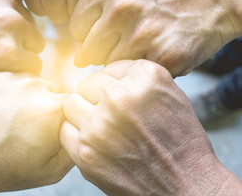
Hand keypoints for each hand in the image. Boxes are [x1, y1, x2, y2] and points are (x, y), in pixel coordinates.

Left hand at [0, 0, 44, 85]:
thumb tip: (14, 78)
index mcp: (7, 53)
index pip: (36, 65)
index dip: (24, 66)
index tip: (14, 64)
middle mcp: (14, 26)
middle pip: (38, 43)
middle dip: (25, 47)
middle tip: (4, 46)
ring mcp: (9, 2)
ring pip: (29, 21)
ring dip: (18, 27)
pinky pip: (16, 2)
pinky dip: (6, 8)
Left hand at [0, 70, 72, 194]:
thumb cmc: (3, 167)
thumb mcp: (50, 171)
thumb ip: (74, 147)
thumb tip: (79, 129)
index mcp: (52, 107)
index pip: (70, 102)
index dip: (60, 116)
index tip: (48, 127)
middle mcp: (32, 84)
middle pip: (49, 88)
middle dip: (42, 104)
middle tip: (26, 124)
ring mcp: (6, 75)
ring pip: (25, 80)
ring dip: (22, 94)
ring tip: (6, 117)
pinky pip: (2, 76)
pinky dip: (0, 89)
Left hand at [60, 60, 241, 194]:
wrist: (186, 186)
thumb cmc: (181, 143)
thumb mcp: (172, 95)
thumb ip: (138, 78)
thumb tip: (105, 74)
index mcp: (145, 78)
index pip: (110, 68)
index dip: (115, 86)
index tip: (123, 100)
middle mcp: (120, 97)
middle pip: (87, 84)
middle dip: (97, 98)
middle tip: (111, 116)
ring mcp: (99, 125)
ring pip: (71, 104)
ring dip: (83, 115)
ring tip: (102, 129)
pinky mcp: (85, 152)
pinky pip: (64, 130)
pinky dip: (76, 136)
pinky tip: (95, 144)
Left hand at [70, 0, 241, 75]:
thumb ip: (93, 17)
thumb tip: (78, 59)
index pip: (76, 28)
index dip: (91, 34)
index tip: (109, 31)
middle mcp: (123, 5)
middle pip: (90, 50)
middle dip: (105, 50)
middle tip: (129, 38)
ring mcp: (144, 31)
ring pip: (110, 66)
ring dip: (125, 61)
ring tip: (145, 43)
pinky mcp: (165, 54)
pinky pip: (135, 75)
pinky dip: (143, 69)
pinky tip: (156, 52)